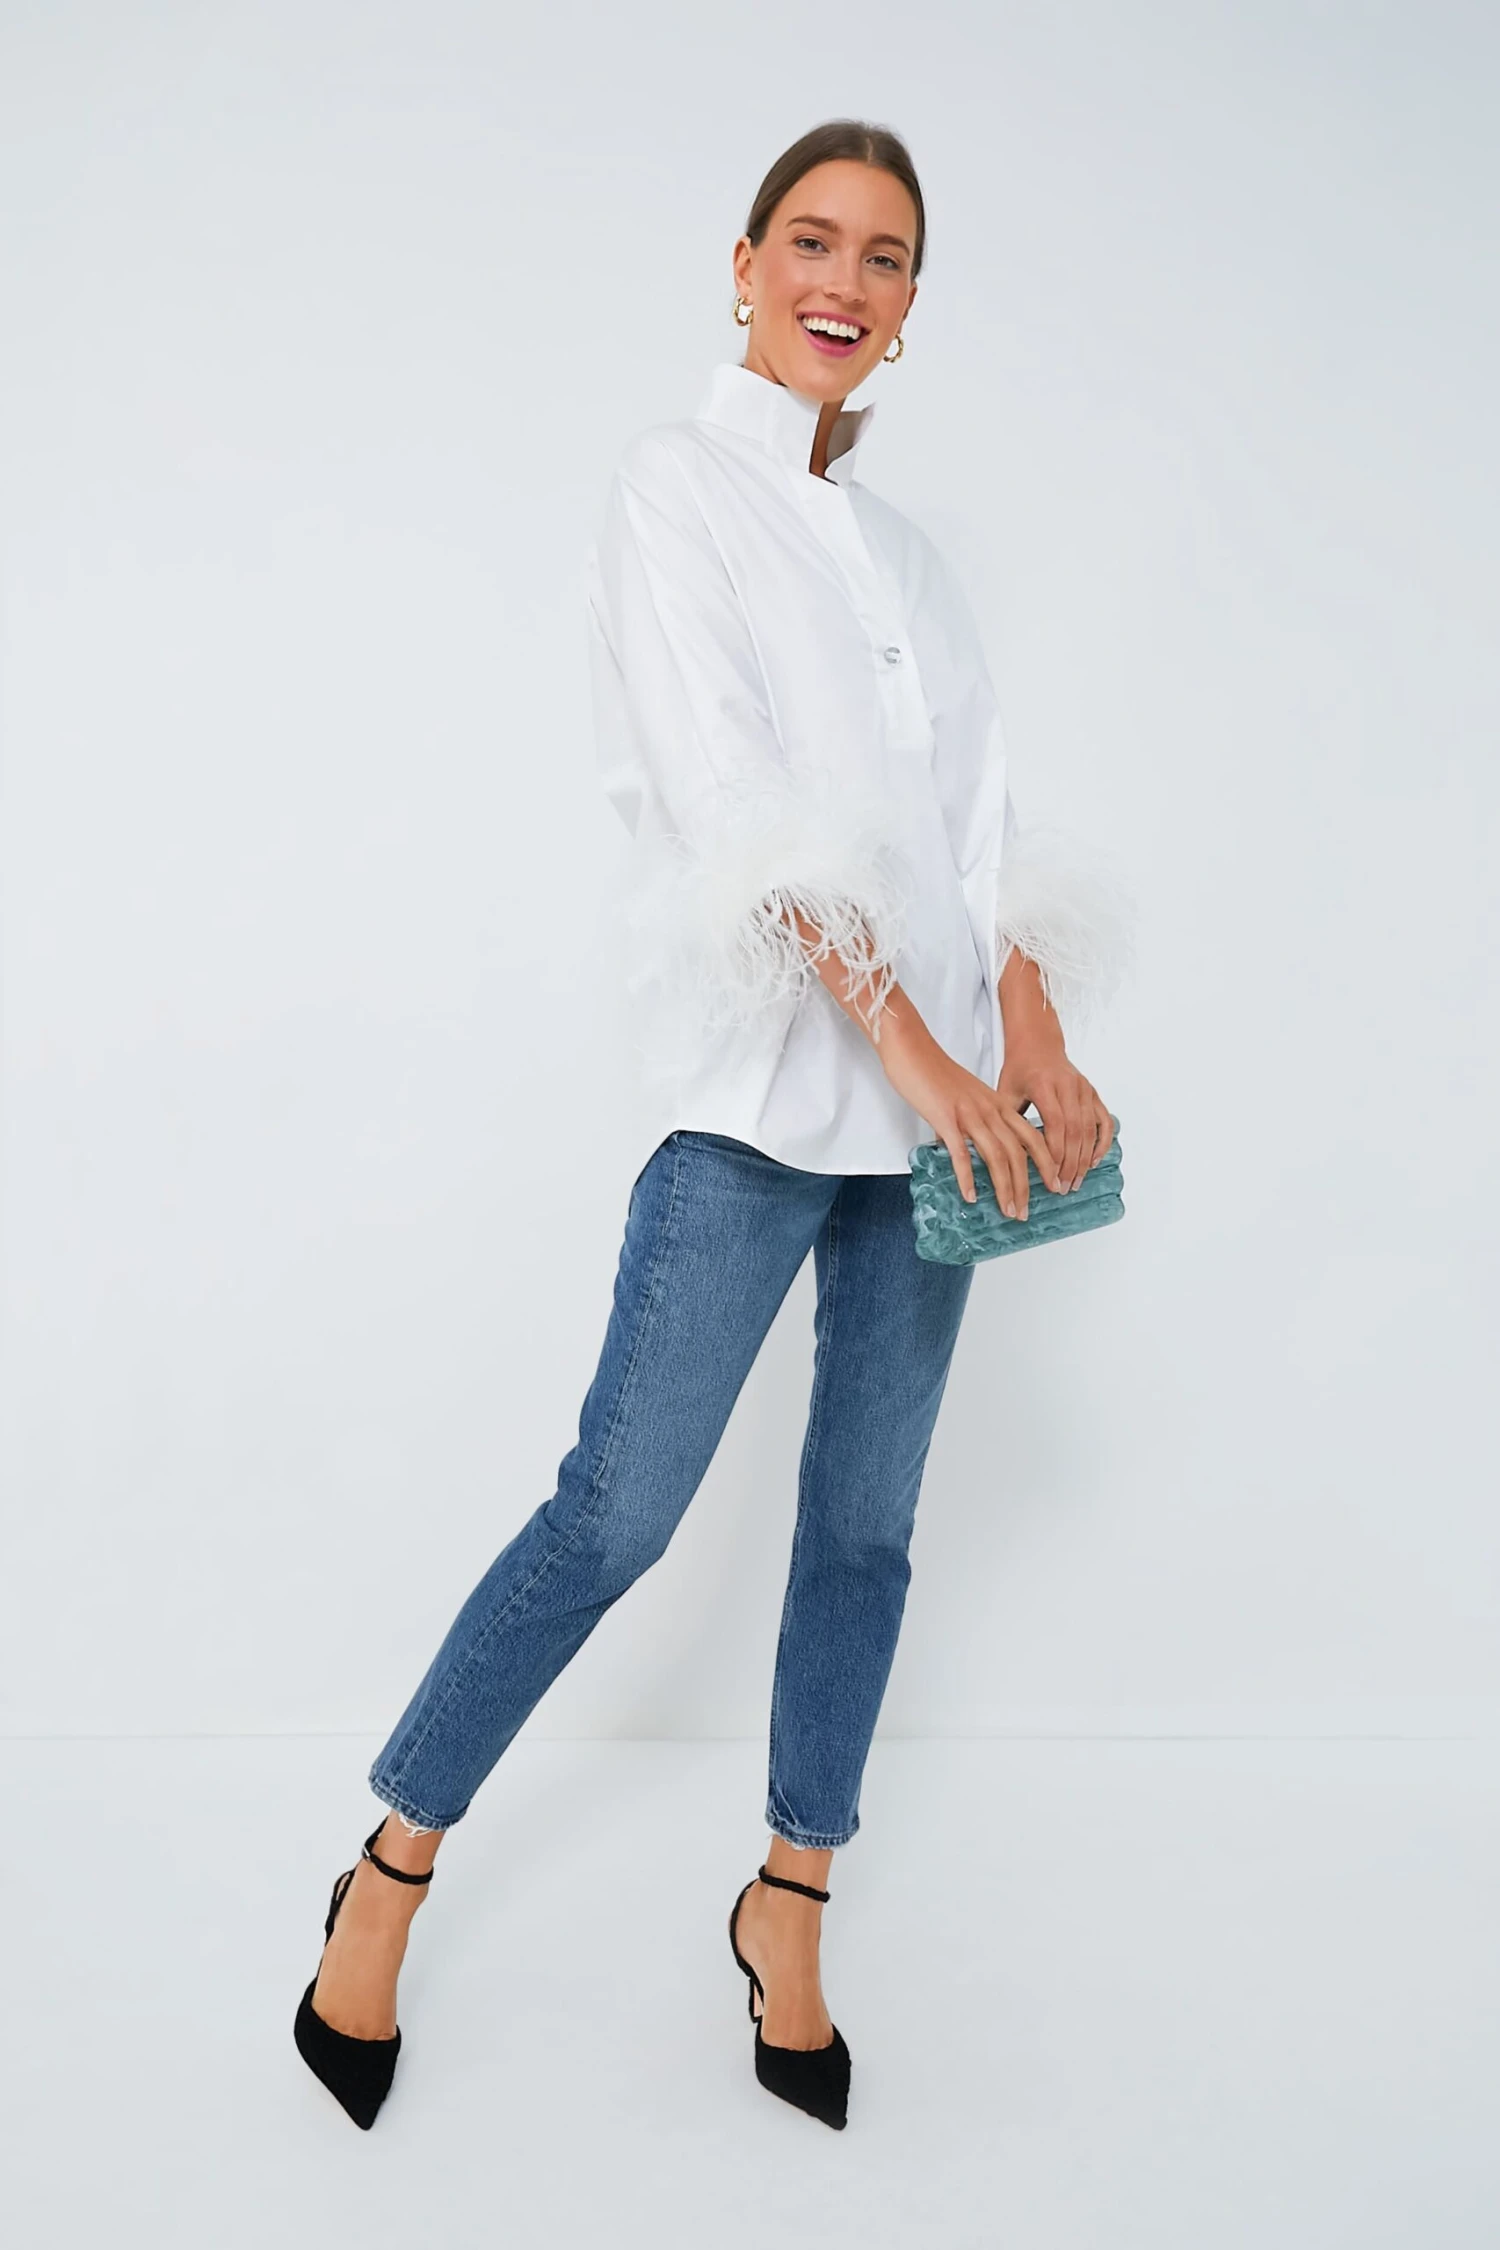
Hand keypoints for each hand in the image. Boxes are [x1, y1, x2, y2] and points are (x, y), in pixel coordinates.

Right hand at [876, 1004, 1065, 1215]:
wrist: (912, 1049)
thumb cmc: (935, 1073)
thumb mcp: (966, 1097)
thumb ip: (973, 1120)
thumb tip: (966, 1147)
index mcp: (997, 1104)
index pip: (1032, 1137)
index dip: (1046, 1163)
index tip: (1052, 1185)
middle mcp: (989, 1110)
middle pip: (1018, 1152)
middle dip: (1026, 1185)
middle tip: (1025, 1210)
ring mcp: (969, 1114)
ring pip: (996, 1156)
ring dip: (1004, 1187)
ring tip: (1007, 1210)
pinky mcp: (945, 1118)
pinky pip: (961, 1153)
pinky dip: (967, 1177)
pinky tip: (970, 1195)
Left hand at [996, 1035, 1114, 1193]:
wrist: (1038, 1044)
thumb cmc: (1019, 1069)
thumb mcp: (1005, 1092)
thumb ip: (1007, 1121)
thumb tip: (1002, 1157)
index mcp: (1044, 1085)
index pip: (1054, 1124)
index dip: (1055, 1154)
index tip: (1050, 1177)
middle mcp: (1068, 1086)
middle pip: (1074, 1131)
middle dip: (1070, 1164)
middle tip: (1064, 1188)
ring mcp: (1084, 1089)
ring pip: (1090, 1129)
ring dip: (1085, 1159)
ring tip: (1076, 1182)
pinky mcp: (1093, 1092)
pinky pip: (1104, 1120)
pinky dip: (1102, 1142)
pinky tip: (1094, 1160)